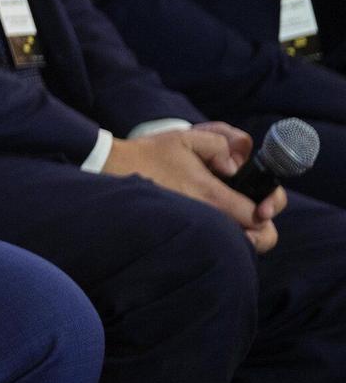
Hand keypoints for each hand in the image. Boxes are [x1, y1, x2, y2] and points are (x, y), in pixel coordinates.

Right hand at [104, 124, 283, 251]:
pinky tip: (213, 216)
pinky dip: (226, 234)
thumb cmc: (149, 155)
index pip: (260, 216)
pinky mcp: (187, 234)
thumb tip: (235, 165)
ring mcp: (198, 229)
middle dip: (263, 226)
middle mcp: (209, 218)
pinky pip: (220, 242)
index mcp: (212, 196)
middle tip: (253, 212)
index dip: (269, 206)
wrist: (113, 172)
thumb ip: (220, 143)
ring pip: (242, 245)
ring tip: (232, 214)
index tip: (261, 201)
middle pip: (260, 240)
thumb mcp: (186, 137)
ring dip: (245, 231)